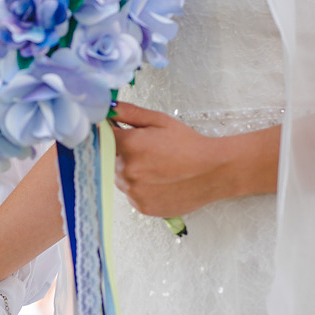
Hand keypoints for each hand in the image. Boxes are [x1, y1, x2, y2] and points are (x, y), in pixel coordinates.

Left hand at [110, 102, 227, 216]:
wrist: (212, 171)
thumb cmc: (188, 144)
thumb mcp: (159, 121)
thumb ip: (129, 113)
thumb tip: (107, 108)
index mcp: (128, 145)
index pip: (102, 136)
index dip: (109, 133)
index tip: (117, 133)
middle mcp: (126, 171)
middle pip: (109, 159)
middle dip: (122, 153)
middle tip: (147, 151)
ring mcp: (133, 191)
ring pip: (120, 179)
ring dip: (130, 172)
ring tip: (156, 167)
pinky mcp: (141, 206)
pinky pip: (132, 195)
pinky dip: (141, 188)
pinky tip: (159, 181)